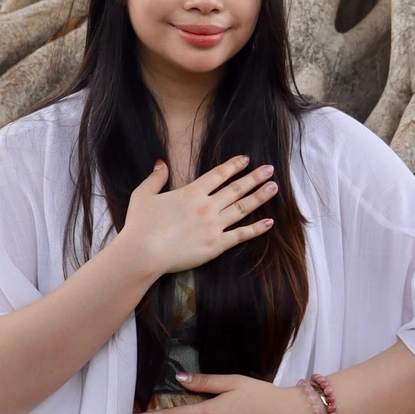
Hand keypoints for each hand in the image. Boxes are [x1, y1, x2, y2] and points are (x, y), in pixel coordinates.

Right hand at [115, 156, 277, 279]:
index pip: (219, 174)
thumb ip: (155, 178)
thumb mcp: (143, 195)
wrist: (143, 253)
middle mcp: (207, 206)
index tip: (246, 159)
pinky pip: (241, 235)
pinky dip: (256, 229)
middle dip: (255, 177)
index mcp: (191, 192)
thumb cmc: (140, 226)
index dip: (234, 165)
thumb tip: (161, 163)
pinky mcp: (216, 245)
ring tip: (274, 188)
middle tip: (270, 169)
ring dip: (260, 197)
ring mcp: (213, 226)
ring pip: (243, 208)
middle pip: (237, 188)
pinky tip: (269, 222)